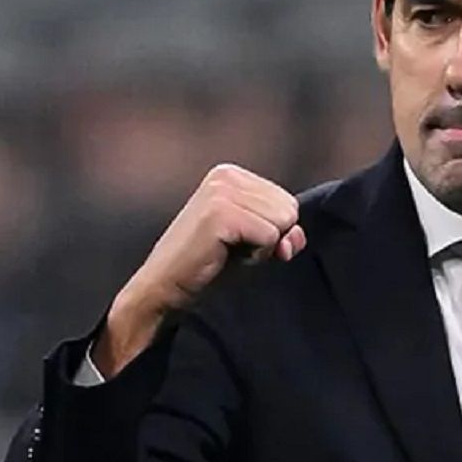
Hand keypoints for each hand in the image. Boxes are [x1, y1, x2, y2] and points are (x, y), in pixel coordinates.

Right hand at [98, 164, 304, 373]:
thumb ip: (283, 232)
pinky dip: (255, 255)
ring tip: (227, 251)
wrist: (165, 287)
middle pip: (289, 209)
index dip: (273, 231)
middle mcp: (226, 175)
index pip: (287, 201)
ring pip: (283, 222)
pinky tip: (224, 256)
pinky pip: (270, 236)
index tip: (239, 241)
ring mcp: (221, 192)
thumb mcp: (255, 244)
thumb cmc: (209, 265)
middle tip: (232, 249)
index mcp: (232, 174)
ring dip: (262, 247)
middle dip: (270, 238)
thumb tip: (296, 235)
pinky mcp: (220, 213)